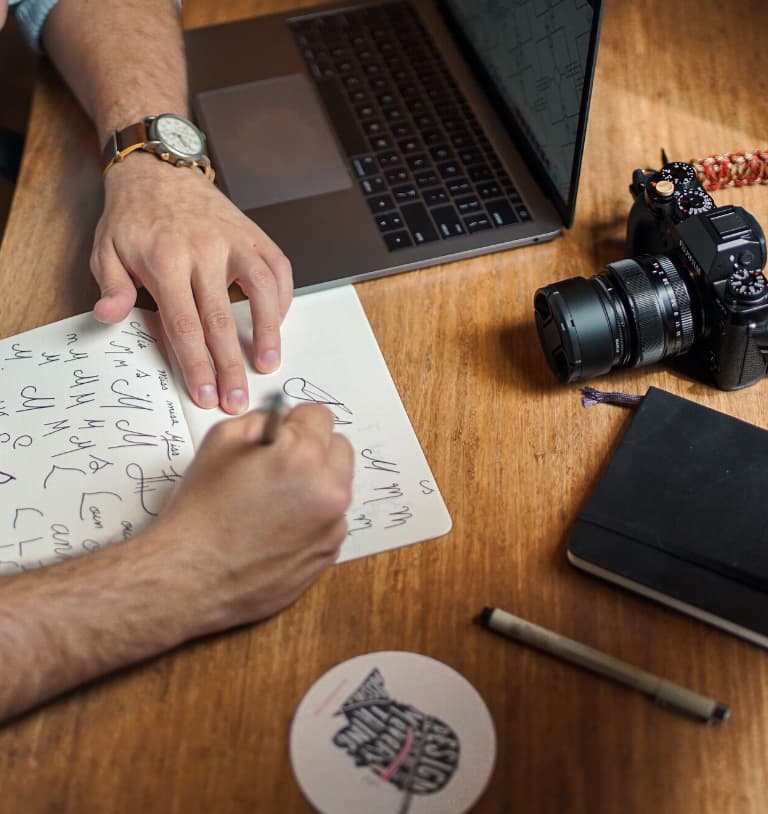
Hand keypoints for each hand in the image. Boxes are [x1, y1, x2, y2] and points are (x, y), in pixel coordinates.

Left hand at [91, 153, 292, 413]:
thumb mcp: (106, 249)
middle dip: (231, 366)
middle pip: (223, 320)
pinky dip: (282, 300)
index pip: (185, 324)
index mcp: (165, 260)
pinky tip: (277, 325)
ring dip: (269, 333)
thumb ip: (112, 286)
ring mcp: (235, 241)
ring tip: (268, 365)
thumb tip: (110, 316)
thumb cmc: (133, 216)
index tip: (206, 394)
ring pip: (263, 292)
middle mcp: (205, 250)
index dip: (197, 365)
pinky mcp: (254, 235)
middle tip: (238, 399)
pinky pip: (278, 271)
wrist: (160, 169)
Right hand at [153, 403, 353, 632]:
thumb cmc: (201, 510)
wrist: (192, 576)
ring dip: (315, 485)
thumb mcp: (221, 441)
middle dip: (313, 450)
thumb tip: (285, 420)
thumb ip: (263, 421)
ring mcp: (333, 526)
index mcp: (304, 456)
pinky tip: (277, 528)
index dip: (295, 422)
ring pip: (337, 486)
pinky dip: (312, 518)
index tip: (282, 433)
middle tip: (279, 465)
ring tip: (274, 501)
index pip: (321, 415)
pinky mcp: (329, 553)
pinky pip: (330, 520)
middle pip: (339, 449)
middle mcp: (329, 491)